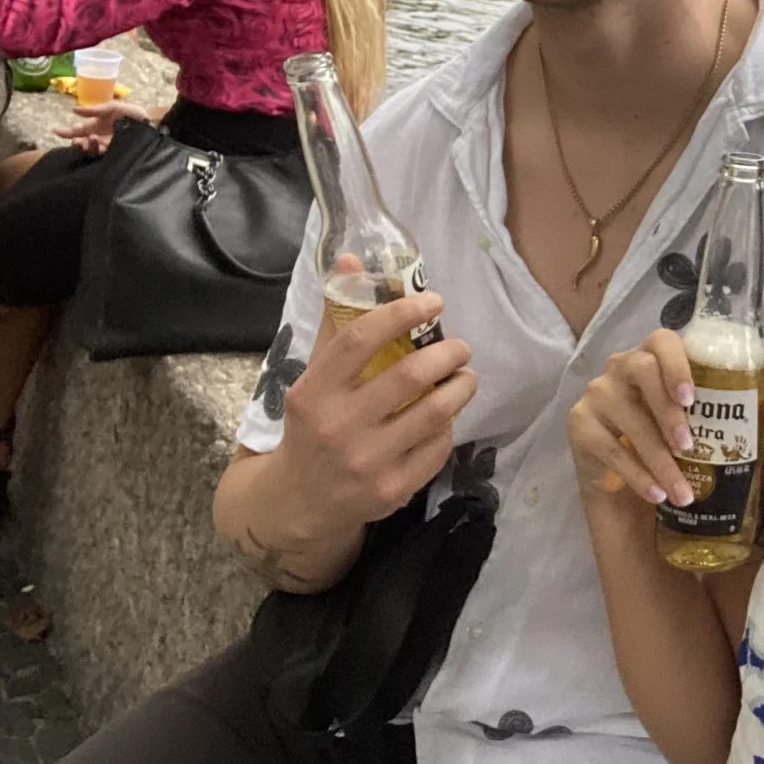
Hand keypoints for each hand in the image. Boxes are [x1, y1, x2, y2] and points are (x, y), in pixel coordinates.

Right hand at [59, 100, 165, 154]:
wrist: (151, 122)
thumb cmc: (132, 112)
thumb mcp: (112, 107)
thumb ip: (94, 110)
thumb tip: (74, 110)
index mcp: (95, 126)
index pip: (78, 131)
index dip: (67, 132)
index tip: (56, 131)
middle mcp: (98, 137)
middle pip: (82, 143)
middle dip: (76, 143)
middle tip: (76, 141)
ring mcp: (107, 146)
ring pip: (91, 150)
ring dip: (87, 146)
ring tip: (90, 139)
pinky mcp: (116, 152)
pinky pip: (103, 154)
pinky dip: (98, 149)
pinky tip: (98, 143)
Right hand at [268, 292, 476, 535]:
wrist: (298, 502)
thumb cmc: (312, 425)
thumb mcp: (312, 376)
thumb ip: (337, 322)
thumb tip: (352, 261)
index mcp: (314, 391)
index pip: (360, 340)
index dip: (402, 313)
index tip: (434, 301)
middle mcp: (338, 426)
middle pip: (410, 376)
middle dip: (448, 353)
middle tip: (460, 347)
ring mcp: (367, 461)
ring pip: (435, 412)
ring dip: (461, 386)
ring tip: (465, 376)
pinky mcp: (392, 490)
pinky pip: (439, 447)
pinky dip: (449, 426)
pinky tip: (446, 416)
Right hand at [568, 328, 763, 511]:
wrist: (626, 482)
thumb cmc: (669, 440)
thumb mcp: (702, 424)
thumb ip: (737, 407)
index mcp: (654, 357)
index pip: (661, 340)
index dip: (677, 363)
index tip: (693, 397)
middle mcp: (620, 367)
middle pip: (639, 370)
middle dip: (666, 410)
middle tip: (688, 445)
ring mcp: (597, 394)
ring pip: (627, 418)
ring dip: (657, 458)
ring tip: (682, 490)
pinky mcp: (580, 425)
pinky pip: (608, 449)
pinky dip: (636, 475)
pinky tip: (657, 495)